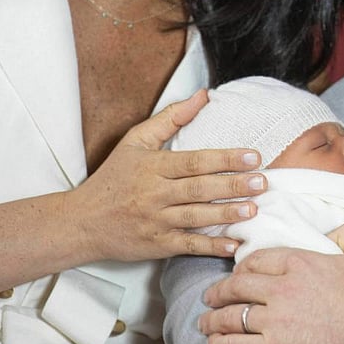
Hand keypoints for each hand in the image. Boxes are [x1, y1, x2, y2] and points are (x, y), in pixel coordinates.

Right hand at [68, 90, 267, 260]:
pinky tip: (233, 245)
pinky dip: (210, 247)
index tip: (254, 156)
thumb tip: (204, 95)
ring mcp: (155, 221)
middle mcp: (154, 194)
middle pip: (199, 188)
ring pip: (195, 217)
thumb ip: (171, 117)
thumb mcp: (136, 141)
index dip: (225, 159)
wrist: (81, 222)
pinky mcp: (156, 245)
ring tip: (253, 209)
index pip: (194, 161)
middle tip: (262, 182)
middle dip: (233, 185)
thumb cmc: (114, 177)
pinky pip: (186, 246)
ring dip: (226, 214)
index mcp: (153, 167)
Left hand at [200, 224, 343, 343]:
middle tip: (211, 297)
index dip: (242, 266)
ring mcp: (277, 319)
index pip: (257, 259)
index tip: (238, 273)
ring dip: (213, 319)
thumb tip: (333, 230)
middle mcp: (284, 287)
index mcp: (303, 261)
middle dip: (219, 291)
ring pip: (230, 316)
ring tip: (206, 323)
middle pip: (237, 285)